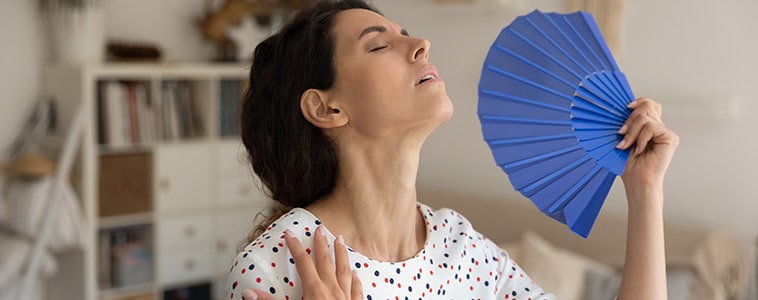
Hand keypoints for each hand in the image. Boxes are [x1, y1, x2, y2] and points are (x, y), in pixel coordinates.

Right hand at [241, 226, 362, 299]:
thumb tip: (248, 293)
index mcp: (315, 290)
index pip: (303, 262)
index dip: (295, 247)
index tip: (289, 233)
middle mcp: (332, 290)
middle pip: (326, 261)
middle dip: (322, 244)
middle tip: (320, 228)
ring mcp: (346, 297)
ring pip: (344, 270)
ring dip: (341, 254)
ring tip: (341, 240)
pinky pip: (357, 289)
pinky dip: (355, 279)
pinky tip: (355, 273)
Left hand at [617, 98, 678, 191]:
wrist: (637, 181)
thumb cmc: (628, 164)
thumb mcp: (623, 139)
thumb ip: (627, 124)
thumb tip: (623, 108)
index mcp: (649, 127)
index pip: (648, 104)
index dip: (639, 102)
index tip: (626, 107)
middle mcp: (659, 128)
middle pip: (647, 106)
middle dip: (629, 119)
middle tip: (620, 134)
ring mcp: (666, 133)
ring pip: (645, 117)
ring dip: (631, 132)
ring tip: (626, 145)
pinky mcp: (670, 138)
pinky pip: (650, 127)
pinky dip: (640, 138)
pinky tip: (639, 150)